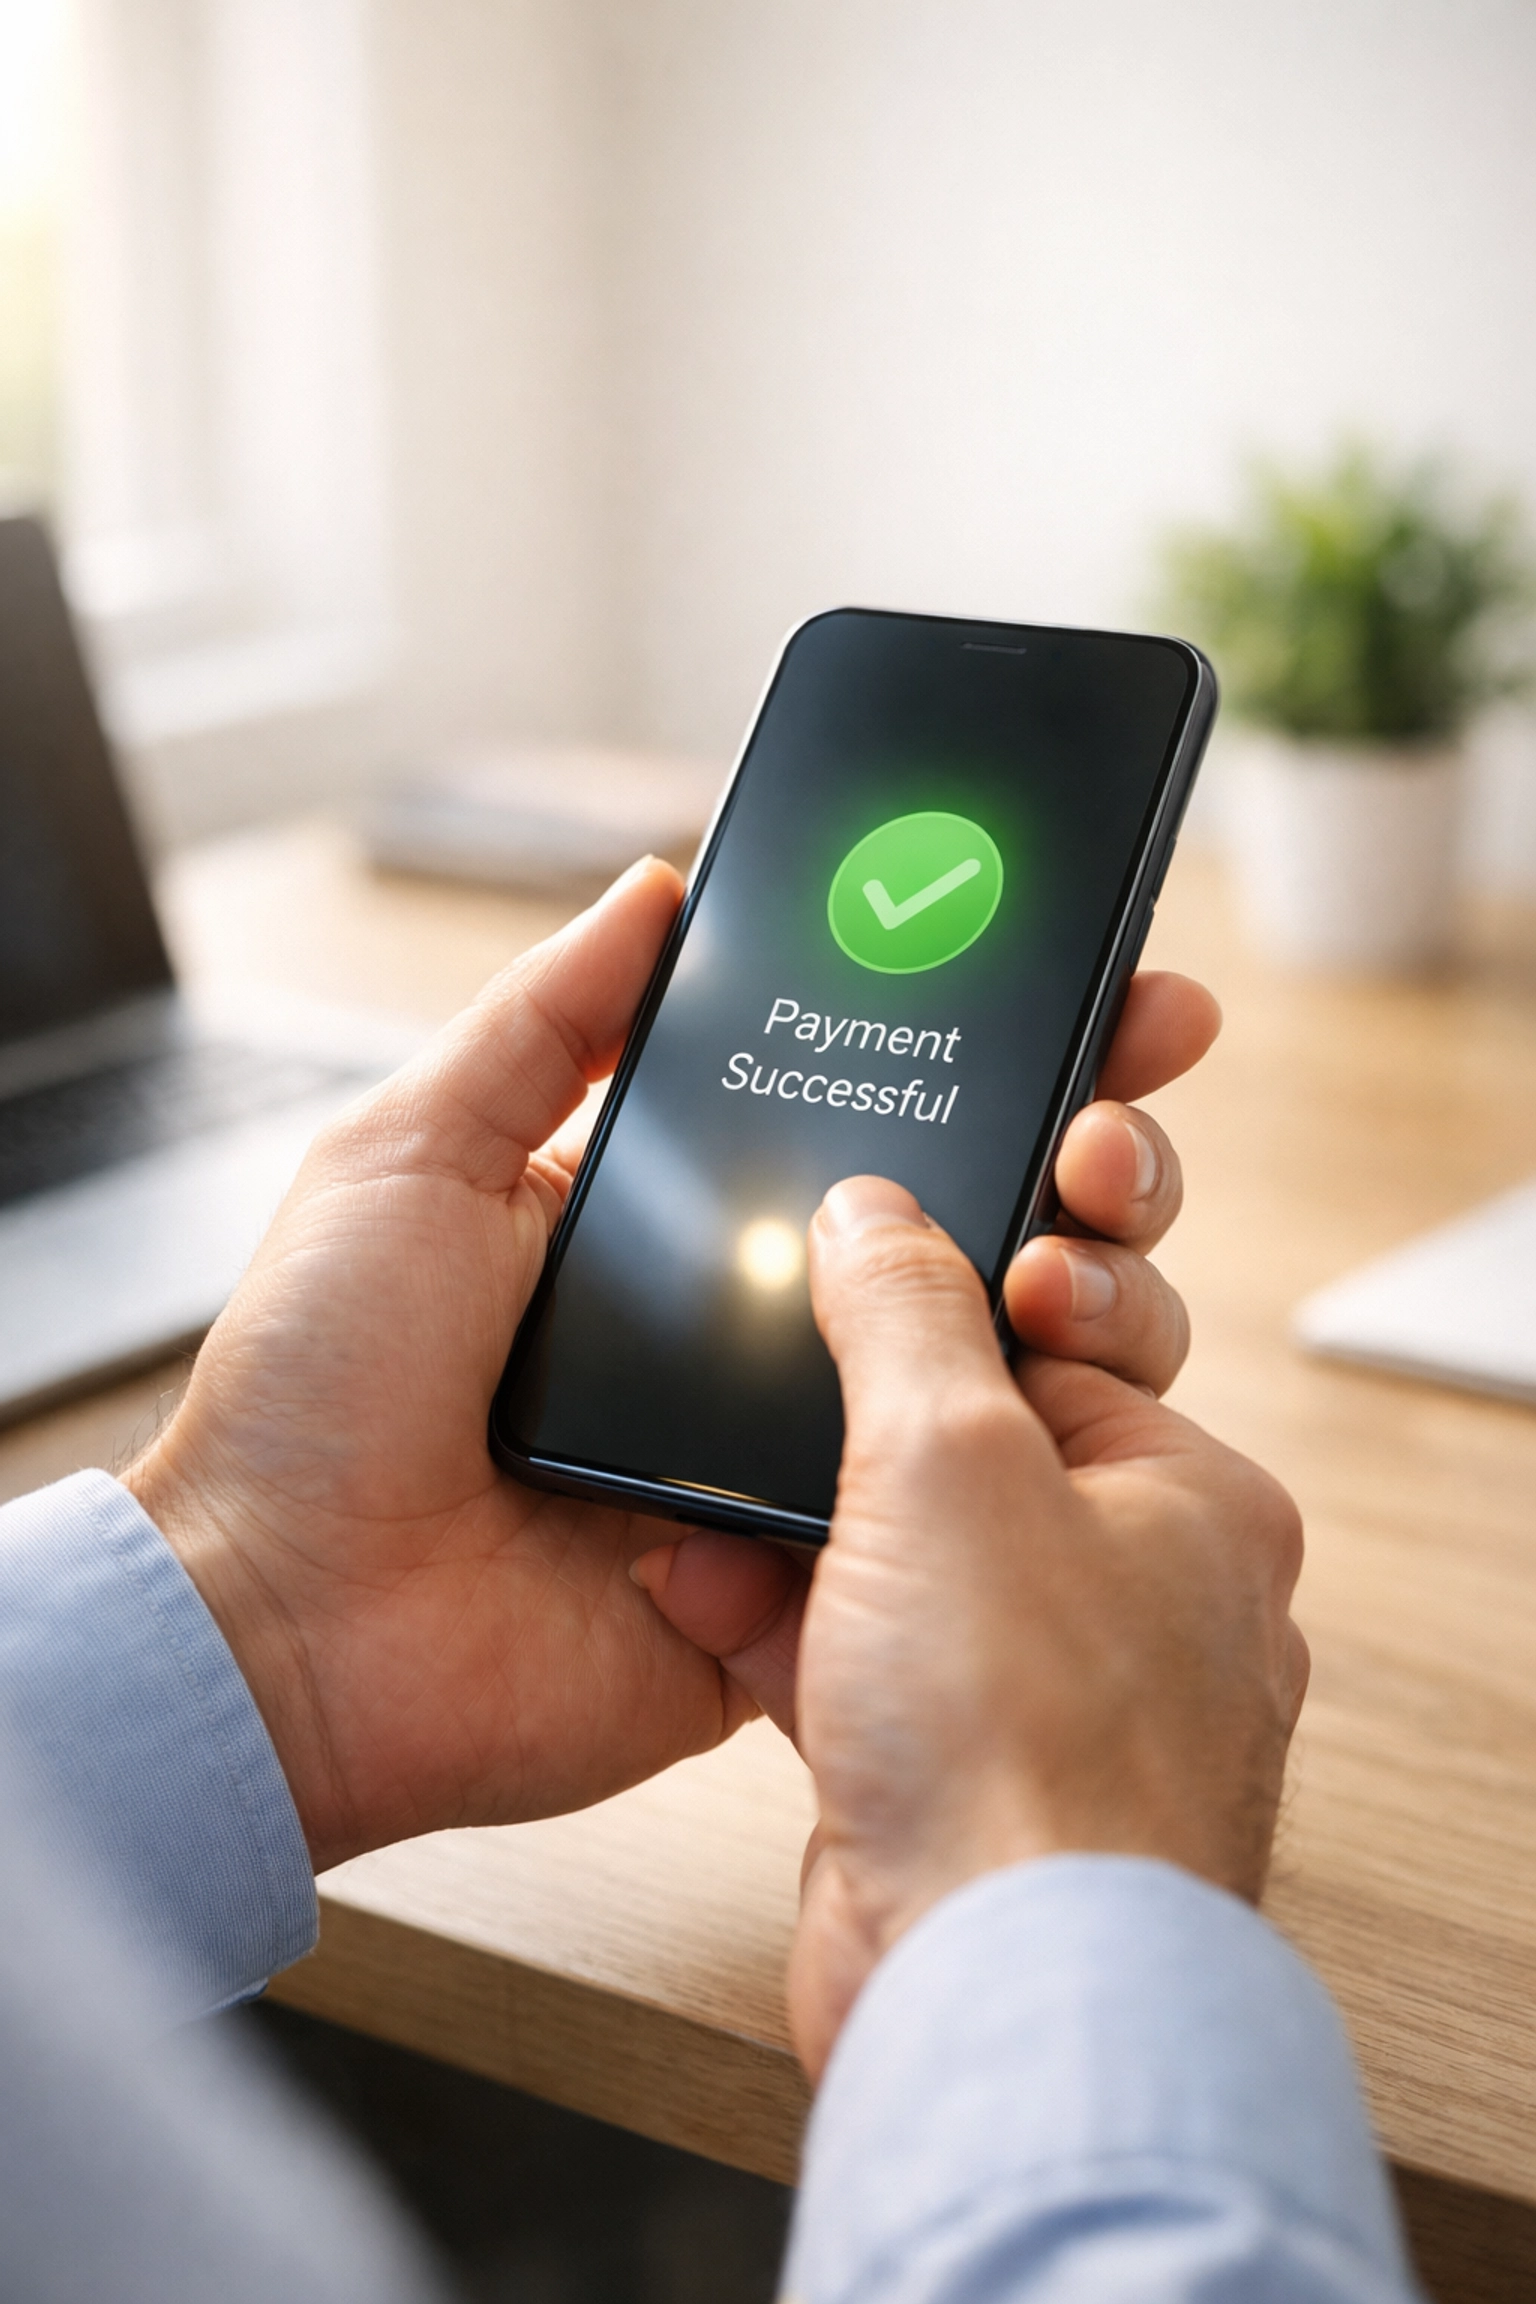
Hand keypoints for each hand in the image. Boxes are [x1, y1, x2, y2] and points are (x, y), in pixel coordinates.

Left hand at [124, 841, 1215, 1877]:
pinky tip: (1060, 1390)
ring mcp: (792, 1453)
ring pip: (999, 1368)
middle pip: (975, 1227)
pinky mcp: (806, 1576)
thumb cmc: (315, 1390)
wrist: (288, 1630)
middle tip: (1116, 1125)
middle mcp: (756, 1325)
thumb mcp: (410, 1154)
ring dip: (1089, 1297)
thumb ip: (542, 1022)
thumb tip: (657, 886)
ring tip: (1081, 1246)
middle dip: (1090, 1160)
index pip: (873, 1105)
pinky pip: (950, 1519)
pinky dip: (1017, 1458)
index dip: (994, 1044)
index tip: (1101, 984)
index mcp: (676, 1213)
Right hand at [782, 1178, 1305, 2074]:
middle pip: (977, 1448)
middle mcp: (1137, 1596)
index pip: (1072, 1345)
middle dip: (859, 1424)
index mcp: (1192, 1501)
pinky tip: (703, 1592)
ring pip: (902, 1556)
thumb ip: (906, 1312)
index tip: (891, 1259)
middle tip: (797, 1378)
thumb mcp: (951, 1456)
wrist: (985, 1989)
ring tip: (716, 1496)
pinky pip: (857, 1656)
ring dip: (798, 1526)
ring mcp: (1044, 1691)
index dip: (973, 1293)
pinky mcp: (953, 1770)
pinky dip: (779, 1625)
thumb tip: (875, 1215)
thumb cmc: (1030, 1744)